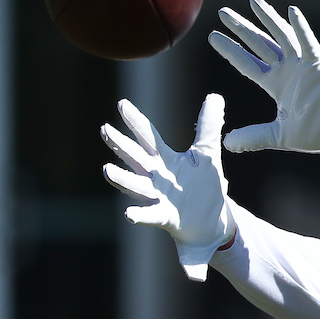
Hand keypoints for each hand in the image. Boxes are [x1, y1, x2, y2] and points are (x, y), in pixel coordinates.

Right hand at [101, 94, 233, 281]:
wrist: (212, 222)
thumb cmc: (204, 187)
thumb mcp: (208, 153)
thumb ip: (209, 126)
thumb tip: (214, 96)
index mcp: (166, 161)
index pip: (148, 137)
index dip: (136, 121)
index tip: (122, 103)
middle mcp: (156, 178)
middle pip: (135, 158)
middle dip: (121, 144)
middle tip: (105, 129)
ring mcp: (158, 198)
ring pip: (135, 186)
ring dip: (121, 178)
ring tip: (107, 169)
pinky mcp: (165, 217)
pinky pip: (150, 216)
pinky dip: (139, 215)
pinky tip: (128, 214)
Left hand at [208, 0, 319, 159]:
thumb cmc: (318, 133)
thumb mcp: (278, 135)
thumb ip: (253, 137)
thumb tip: (227, 143)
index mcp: (277, 85)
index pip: (248, 64)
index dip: (231, 50)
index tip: (213, 36)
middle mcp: (287, 71)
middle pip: (259, 44)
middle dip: (242, 28)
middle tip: (223, 12)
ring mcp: (303, 65)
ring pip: (281, 36)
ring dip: (268, 18)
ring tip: (253, 0)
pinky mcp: (319, 65)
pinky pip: (308, 42)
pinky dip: (300, 27)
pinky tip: (291, 11)